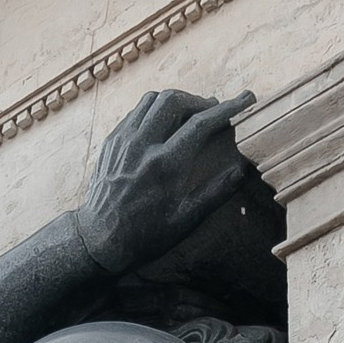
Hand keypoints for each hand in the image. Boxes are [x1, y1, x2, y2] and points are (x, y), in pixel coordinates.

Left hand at [76, 89, 254, 279]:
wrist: (98, 242)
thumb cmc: (144, 237)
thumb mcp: (184, 221)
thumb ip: (215, 193)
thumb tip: (243, 170)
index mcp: (166, 165)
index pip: (202, 123)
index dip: (227, 108)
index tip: (245, 99)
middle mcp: (143, 146)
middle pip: (175, 100)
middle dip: (198, 100)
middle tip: (211, 111)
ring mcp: (124, 141)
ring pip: (153, 100)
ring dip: (176, 101)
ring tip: (188, 114)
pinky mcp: (111, 142)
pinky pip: (136, 112)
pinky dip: (154, 111)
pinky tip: (163, 125)